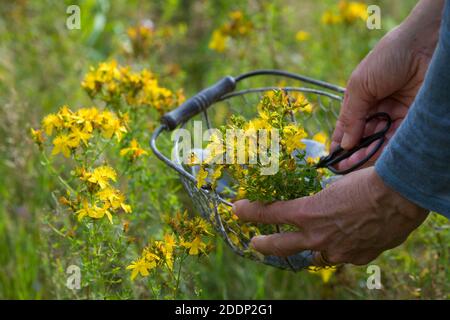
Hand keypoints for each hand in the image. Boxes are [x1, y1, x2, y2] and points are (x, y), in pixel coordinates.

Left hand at [233, 167, 427, 265]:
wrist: (400, 195)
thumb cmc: (366, 181)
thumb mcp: (335, 187)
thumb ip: (321, 203)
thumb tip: (319, 207)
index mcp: (308, 213)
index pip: (270, 214)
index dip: (250, 212)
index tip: (237, 209)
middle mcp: (318, 236)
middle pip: (281, 246)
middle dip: (263, 244)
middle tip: (254, 243)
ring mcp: (337, 251)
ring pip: (315, 255)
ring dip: (309, 248)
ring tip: (308, 243)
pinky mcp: (357, 257)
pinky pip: (343, 255)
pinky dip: (341, 247)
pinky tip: (348, 238)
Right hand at [333, 0, 442, 170]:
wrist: (423, 45)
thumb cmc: (386, 58)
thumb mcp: (359, 86)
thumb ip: (351, 116)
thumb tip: (344, 144)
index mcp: (362, 99)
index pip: (348, 126)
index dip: (340, 142)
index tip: (333, 158)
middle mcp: (378, 109)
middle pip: (363, 136)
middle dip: (353, 151)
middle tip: (343, 165)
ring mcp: (396, 115)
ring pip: (379, 141)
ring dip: (366, 153)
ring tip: (355, 161)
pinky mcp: (413, 121)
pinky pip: (397, 140)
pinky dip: (385, 151)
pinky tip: (372, 157)